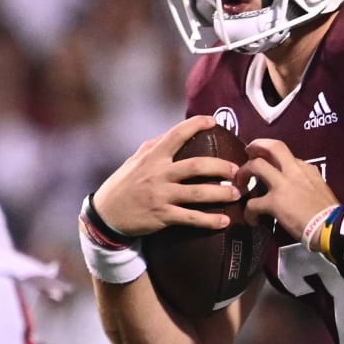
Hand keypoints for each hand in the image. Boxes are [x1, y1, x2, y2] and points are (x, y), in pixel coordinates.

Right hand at [93, 115, 243, 235]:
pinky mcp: (162, 216)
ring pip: (198, 193)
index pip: (176, 135)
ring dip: (222, 193)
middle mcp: (158, 174)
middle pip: (196, 166)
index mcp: (153, 157)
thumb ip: (155, 147)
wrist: (105, 215)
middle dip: (221, 167)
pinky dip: (210, 221)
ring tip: (238, 194)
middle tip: (237, 170)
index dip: (196, 124)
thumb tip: (176, 133)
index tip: (213, 121)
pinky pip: (191, 218)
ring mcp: (161, 195)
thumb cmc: (124, 184)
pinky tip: (225, 222)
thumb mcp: (135, 161)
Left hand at [238, 138, 339, 239]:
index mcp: (306, 169)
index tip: (267, 161)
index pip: (286, 155)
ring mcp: (282, 185)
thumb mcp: (321, 187)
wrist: (330, 227)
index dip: (273, 157)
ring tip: (240, 183)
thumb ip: (309, 180)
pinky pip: (253, 203)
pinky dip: (248, 211)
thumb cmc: (329, 212)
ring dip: (244, 173)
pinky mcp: (274, 202)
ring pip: (256, 166)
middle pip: (273, 147)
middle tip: (247, 154)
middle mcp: (294, 171)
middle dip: (256, 146)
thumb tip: (301, 184)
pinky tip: (252, 219)